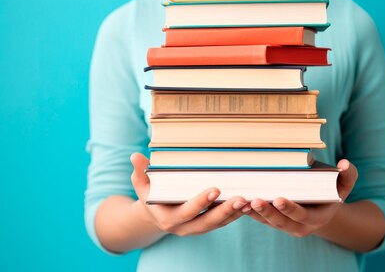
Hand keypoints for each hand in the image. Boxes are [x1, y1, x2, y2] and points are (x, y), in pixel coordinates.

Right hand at [130, 153, 249, 236]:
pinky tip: (249, 203)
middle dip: (225, 211)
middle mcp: (184, 227)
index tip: (215, 189)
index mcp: (169, 218)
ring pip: (219, 223)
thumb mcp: (141, 184)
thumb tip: (135, 156)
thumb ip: (140, 171)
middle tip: (241, 198)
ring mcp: (197, 228)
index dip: (201, 202)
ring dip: (235, 213)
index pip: (187, 211)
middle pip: (208, 222)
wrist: (154, 214)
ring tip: (249, 200)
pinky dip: (236, 214)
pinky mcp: (207, 225)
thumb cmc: (149, 194)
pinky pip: (223, 222)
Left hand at [247, 159, 357, 236]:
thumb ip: (349, 174)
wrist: (323, 206)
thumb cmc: (333, 190)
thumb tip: (345, 163)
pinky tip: (238, 200)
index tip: (278, 199)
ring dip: (254, 212)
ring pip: (267, 221)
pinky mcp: (273, 221)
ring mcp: (285, 225)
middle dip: (267, 212)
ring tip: (242, 200)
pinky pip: (259, 218)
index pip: (302, 215)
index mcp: (317, 218)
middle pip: (281, 222)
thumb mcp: (344, 183)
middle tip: (255, 200)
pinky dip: (248, 211)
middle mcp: (300, 226)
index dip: (290, 209)